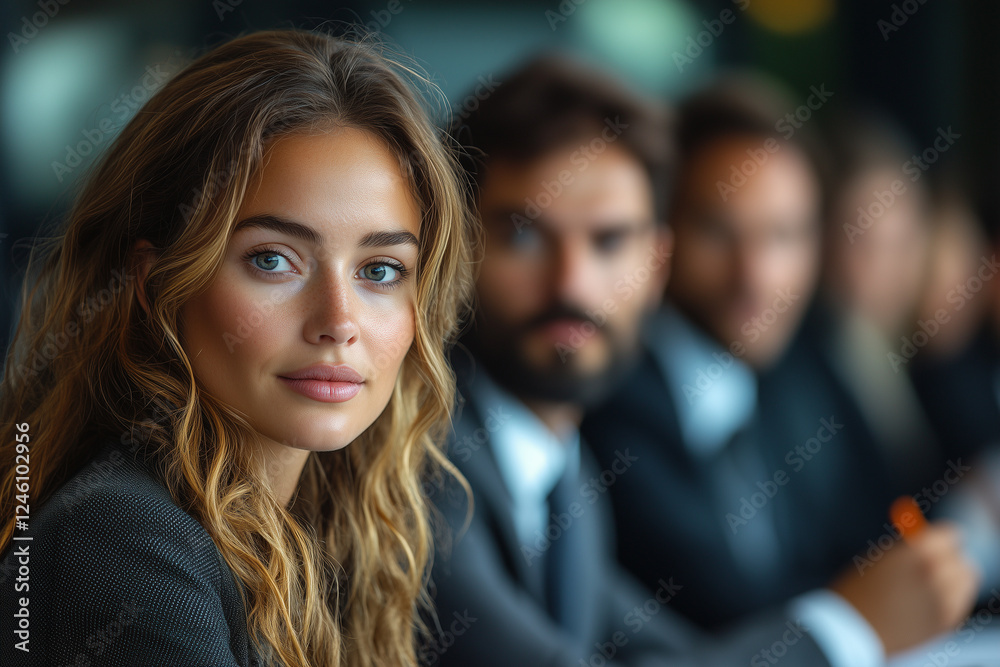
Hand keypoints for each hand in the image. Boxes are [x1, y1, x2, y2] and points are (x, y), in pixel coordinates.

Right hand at [829, 522, 979, 654]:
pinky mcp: (944, 623)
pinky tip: (937, 600)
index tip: (940, 541)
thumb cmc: (858, 592)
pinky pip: (961, 603)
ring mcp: (941, 600)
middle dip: (950, 559)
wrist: (851, 631)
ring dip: (956, 577)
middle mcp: (933, 574)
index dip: (942, 538)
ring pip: (966, 581)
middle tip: (941, 562)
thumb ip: (907, 553)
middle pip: (959, 560)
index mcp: (914, 554)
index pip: (948, 536)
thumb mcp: (877, 561)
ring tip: (940, 582)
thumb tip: (927, 547)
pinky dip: (954, 598)